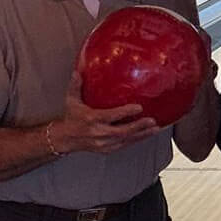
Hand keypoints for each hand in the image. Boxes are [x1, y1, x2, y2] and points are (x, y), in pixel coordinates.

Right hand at [50, 71, 164, 152]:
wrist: (65, 138)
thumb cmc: (71, 117)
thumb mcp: (71, 100)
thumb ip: (75, 86)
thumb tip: (78, 71)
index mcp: (91, 119)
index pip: (110, 116)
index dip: (124, 113)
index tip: (138, 107)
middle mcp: (98, 133)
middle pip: (122, 132)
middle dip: (138, 127)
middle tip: (152, 120)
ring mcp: (103, 143)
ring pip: (126, 140)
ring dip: (142, 135)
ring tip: (155, 128)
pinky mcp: (107, 149)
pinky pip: (124, 145)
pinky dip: (136, 140)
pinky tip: (147, 134)